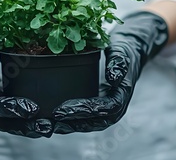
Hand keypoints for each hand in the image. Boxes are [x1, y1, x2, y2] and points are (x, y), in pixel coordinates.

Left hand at [52, 11, 168, 133]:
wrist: (129, 49)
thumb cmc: (124, 49)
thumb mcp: (122, 51)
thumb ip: (119, 63)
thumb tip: (113, 77)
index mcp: (122, 96)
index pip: (104, 109)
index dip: (83, 110)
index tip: (62, 109)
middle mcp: (114, 108)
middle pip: (93, 122)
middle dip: (71, 123)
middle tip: (49, 119)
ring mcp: (104, 110)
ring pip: (86, 124)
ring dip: (66, 126)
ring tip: (45, 125)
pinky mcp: (95, 107)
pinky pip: (81, 119)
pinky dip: (66, 121)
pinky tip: (49, 119)